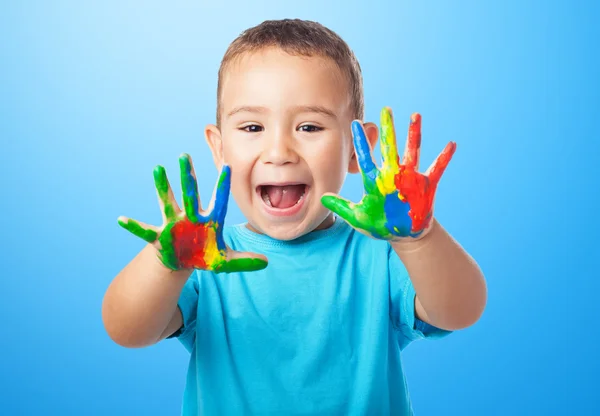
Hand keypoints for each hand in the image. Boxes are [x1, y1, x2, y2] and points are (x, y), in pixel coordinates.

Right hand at [118, 153, 267, 271]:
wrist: (183, 261)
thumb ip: (244, 260)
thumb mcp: (224, 261)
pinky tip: (121, 219)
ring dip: (161, 187)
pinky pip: (144, 230)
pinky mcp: (159, 236)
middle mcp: (191, 216)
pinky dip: (133, 226)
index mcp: (209, 221)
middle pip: (190, 193)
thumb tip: (266, 262)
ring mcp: (174, 224)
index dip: (222, 185)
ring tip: (157, 169)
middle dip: (187, 176)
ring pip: (167, 202)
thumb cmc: (204, 255)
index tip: (227, 166)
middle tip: (184, 155)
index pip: (219, 200)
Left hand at [321, 107, 455, 240]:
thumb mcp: (358, 218)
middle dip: (388, 129)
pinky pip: (437, 169)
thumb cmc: (380, 226)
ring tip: (415, 116)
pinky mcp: (426, 186)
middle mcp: (392, 175)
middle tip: (386, 109)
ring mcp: (410, 178)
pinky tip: (451, 144)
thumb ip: (342, 208)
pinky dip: (444, 157)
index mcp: (375, 181)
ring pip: (412, 151)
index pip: (365, 158)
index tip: (354, 124)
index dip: (360, 142)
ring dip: (414, 134)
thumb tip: (323, 197)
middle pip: (389, 147)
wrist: (404, 235)